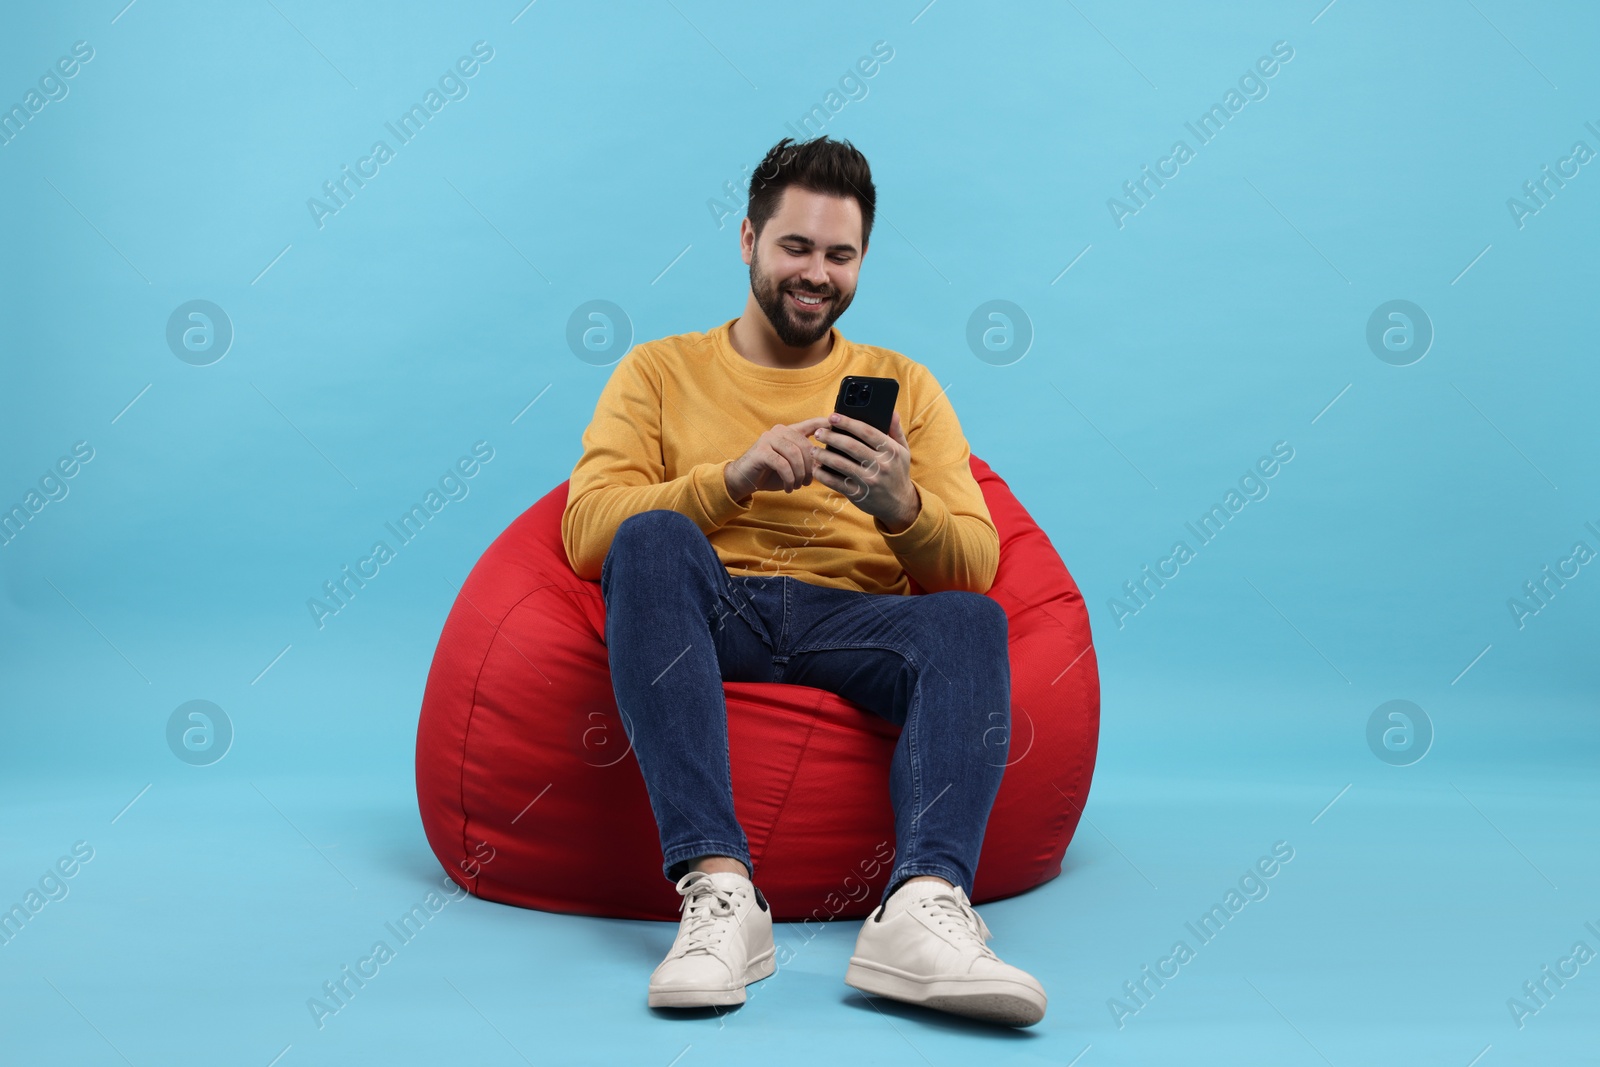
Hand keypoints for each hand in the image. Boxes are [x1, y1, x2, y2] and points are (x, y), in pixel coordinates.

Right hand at [725, 416, 832, 502]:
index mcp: (789, 431)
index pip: (810, 424)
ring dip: (799, 474)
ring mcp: (768, 439)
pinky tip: (788, 487)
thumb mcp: (792, 465)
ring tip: (797, 486)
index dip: (824, 424)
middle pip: (804, 445)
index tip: (837, 427)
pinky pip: (782, 464)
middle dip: (810, 466)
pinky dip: (788, 478)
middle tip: (809, 481)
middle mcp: (779, 431)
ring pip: (794, 454)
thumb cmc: (770, 472)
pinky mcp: (761, 451)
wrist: (743, 479)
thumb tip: (827, 461)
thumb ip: (806, 460)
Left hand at [812, 410, 918, 532]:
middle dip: (831, 437)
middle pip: (850, 446)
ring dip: (823, 455)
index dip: (847, 422)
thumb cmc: (897, 472)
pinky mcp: (858, 494)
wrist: (899, 504)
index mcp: (891, 450)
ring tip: (813, 449)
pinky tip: (816, 468)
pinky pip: (836, 482)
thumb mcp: (903, 450)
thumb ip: (895, 430)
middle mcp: (880, 465)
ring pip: (840, 464)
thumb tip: (891, 411)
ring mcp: (868, 480)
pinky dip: (823, 475)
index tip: (832, 416)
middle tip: (818, 432)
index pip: (867, 431)